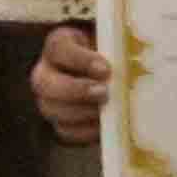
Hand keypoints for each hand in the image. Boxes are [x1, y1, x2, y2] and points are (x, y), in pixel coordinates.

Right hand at [30, 21, 109, 143]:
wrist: (116, 77)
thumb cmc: (114, 55)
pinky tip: (104, 126)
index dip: (80, 60)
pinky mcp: (60, 122)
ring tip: (107, 111)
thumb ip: (116, 49)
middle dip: (75, 90)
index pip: (58, 48)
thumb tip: (132, 60)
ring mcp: (49, 99)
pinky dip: (85, 131)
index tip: (105, 69)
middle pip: (44, 83)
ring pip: (51, 109)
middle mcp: (46, 72)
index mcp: (58, 46)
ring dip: (81, 112)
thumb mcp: (112, 45)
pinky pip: (65, 131)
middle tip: (104, 92)